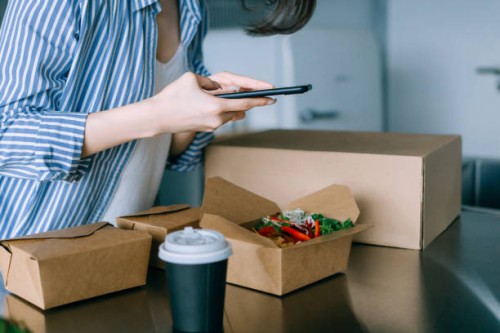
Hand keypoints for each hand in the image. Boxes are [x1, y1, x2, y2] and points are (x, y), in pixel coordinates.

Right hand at [149, 72, 274, 132]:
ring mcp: (212, 126)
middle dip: (247, 102)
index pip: (244, 102)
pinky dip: (222, 111)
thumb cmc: (172, 96)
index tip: (272, 99)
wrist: (157, 117)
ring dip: (232, 106)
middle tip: (256, 95)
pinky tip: (214, 103)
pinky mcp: (206, 129)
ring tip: (227, 96)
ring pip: (231, 115)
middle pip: (240, 110)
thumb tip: (221, 87)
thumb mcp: (192, 78)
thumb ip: (211, 81)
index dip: (260, 100)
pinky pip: (220, 119)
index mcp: (216, 106)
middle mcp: (217, 118)